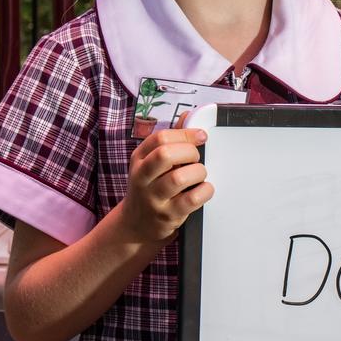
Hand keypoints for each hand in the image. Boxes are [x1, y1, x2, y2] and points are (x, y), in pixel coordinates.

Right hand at [118, 128, 213, 243]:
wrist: (136, 224)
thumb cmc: (149, 187)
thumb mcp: (152, 162)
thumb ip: (171, 139)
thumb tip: (188, 116)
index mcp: (139, 158)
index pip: (160, 137)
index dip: (185, 134)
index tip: (200, 136)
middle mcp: (142, 177)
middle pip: (165, 155)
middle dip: (189, 152)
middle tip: (196, 158)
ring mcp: (153, 198)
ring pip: (179, 178)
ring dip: (198, 172)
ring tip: (199, 175)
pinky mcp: (167, 216)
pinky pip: (191, 200)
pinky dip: (204, 191)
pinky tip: (204, 189)